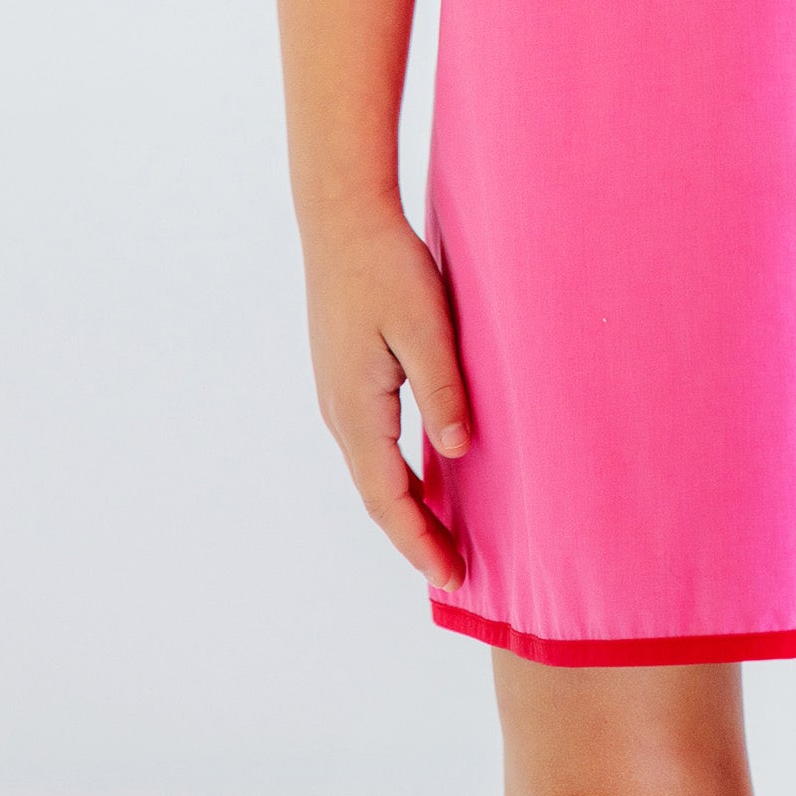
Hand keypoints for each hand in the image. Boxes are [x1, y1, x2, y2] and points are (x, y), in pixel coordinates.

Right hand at [302, 203, 472, 588]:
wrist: (341, 218)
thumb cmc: (386, 265)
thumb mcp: (424, 325)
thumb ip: (441, 389)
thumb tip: (457, 454)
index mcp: (357, 409)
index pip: (390, 498)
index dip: (422, 541)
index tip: (453, 577)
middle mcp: (340, 413)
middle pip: (378, 495)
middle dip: (415, 536)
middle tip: (457, 571)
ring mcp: (338, 396)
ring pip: (373, 472)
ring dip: (406, 507)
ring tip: (444, 535)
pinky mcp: (345, 378)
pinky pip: (372, 446)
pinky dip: (398, 475)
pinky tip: (425, 475)